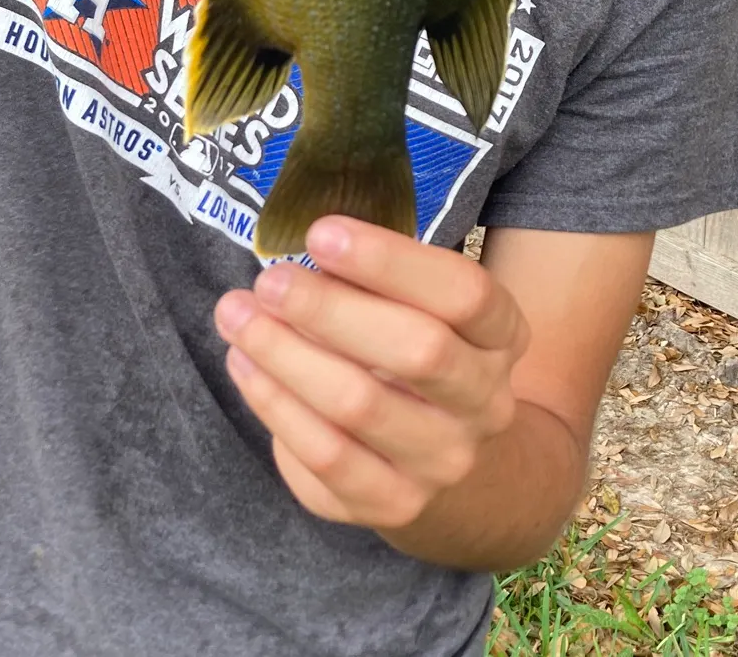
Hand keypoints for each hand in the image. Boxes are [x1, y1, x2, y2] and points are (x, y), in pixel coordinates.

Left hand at [215, 216, 530, 531]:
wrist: (442, 455)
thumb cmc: (410, 347)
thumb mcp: (417, 303)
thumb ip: (371, 276)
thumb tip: (297, 253)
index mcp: (501, 334)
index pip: (463, 292)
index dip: (390, 260)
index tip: (319, 233)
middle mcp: (486, 401)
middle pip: (419, 350)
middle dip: (330, 309)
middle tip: (269, 280)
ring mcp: (443, 461)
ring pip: (360, 406)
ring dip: (286, 354)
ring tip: (236, 314)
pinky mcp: (393, 503)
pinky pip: (325, 456)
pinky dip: (275, 404)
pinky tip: (243, 362)